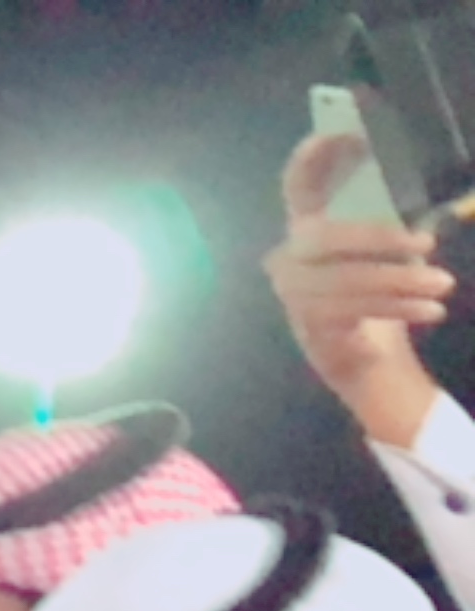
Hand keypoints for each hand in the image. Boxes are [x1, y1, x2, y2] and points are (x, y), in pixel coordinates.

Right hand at [269, 133, 452, 450]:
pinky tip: (431, 311)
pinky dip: (399, 308)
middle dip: (378, 239)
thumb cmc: (374, 293)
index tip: (344, 131)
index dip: (313, 159)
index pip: (298, 187)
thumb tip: (420, 209)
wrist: (363, 356)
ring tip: (443, 286)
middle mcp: (289, 258)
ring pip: (347, 279)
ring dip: (402, 283)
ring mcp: (293, 293)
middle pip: (325, 237)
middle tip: (428, 245)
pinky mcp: (309, 326)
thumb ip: (388, 223)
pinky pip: (355, 311)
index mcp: (306, 229)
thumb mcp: (382, 252)